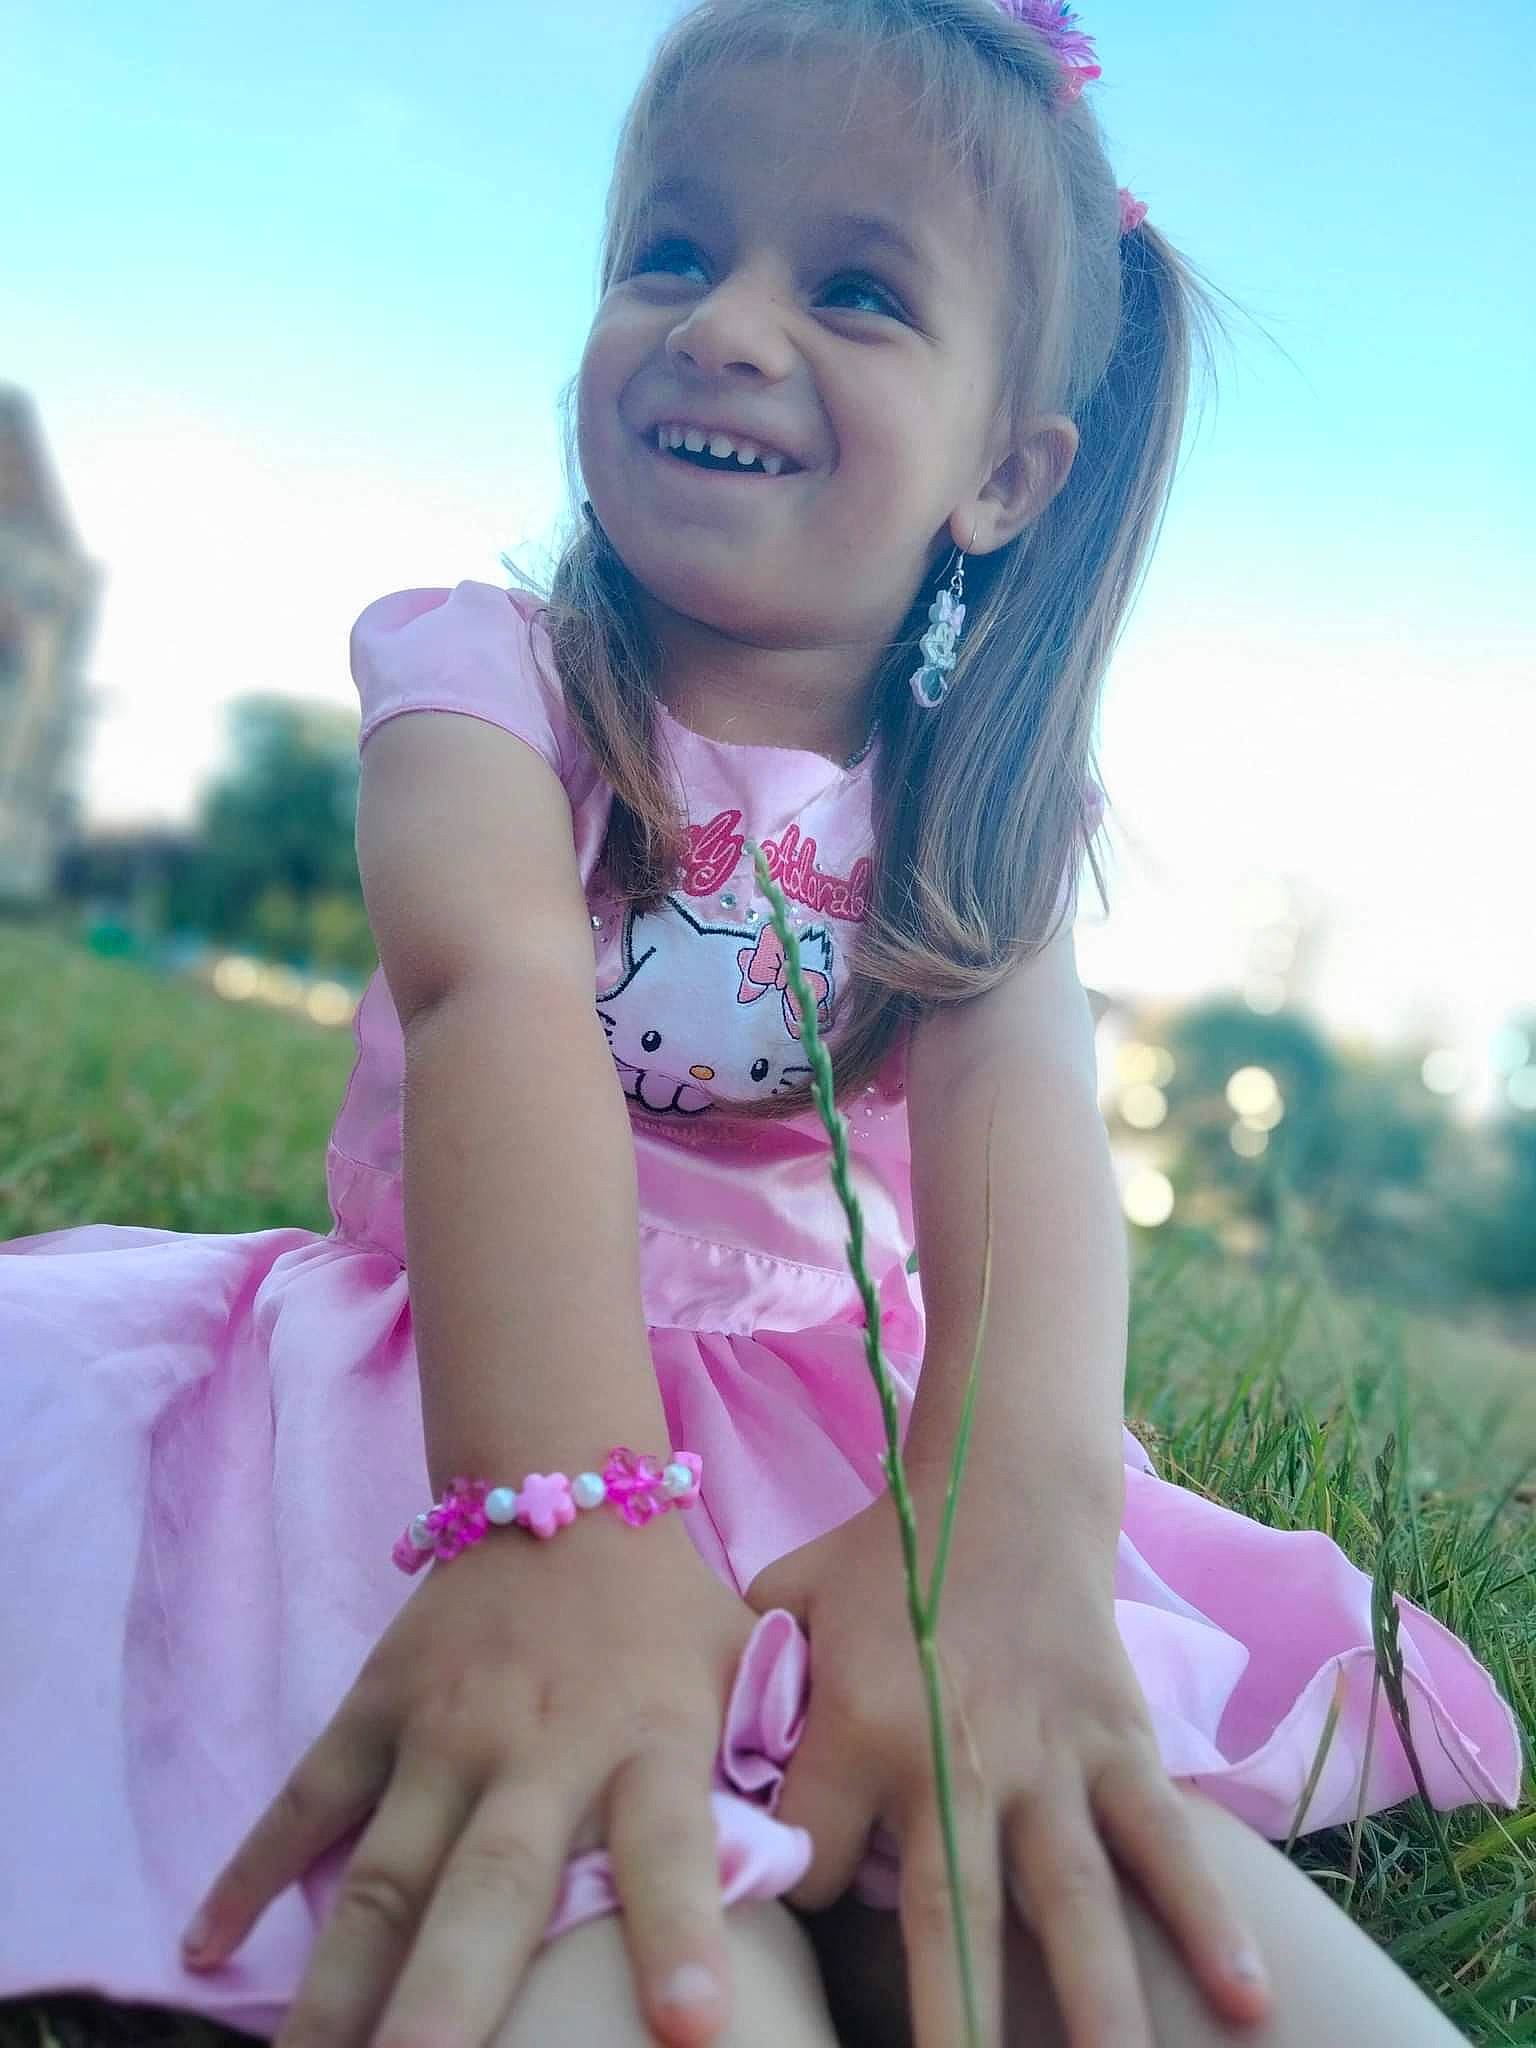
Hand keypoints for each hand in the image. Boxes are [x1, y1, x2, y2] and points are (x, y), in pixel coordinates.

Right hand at [182, 1513, 754, 2047]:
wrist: (564, 1484)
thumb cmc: (667, 1613)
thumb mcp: (742, 1670)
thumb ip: (770, 1764)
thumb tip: (825, 1871)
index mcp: (648, 1735)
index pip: (670, 1839)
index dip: (680, 1929)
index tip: (689, 2028)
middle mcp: (540, 1742)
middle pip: (492, 1880)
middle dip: (451, 1994)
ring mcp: (443, 1725)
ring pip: (383, 1868)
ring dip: (339, 1982)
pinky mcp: (376, 1704)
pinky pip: (308, 1798)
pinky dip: (253, 1869)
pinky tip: (204, 1949)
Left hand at [747, 1479, 1272, 2047]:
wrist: (1004, 1480)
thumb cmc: (885, 1553)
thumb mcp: (790, 1597)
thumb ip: (746, 1683)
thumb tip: (701, 1764)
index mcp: (854, 1722)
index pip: (809, 1858)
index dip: (800, 1884)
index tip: (811, 1884)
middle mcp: (950, 1753)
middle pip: (948, 1916)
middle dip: (952, 2025)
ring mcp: (1046, 1755)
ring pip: (1070, 1897)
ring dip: (1094, 2001)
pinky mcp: (1120, 1740)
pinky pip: (1165, 1840)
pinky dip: (1209, 1916)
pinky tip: (1248, 2000)